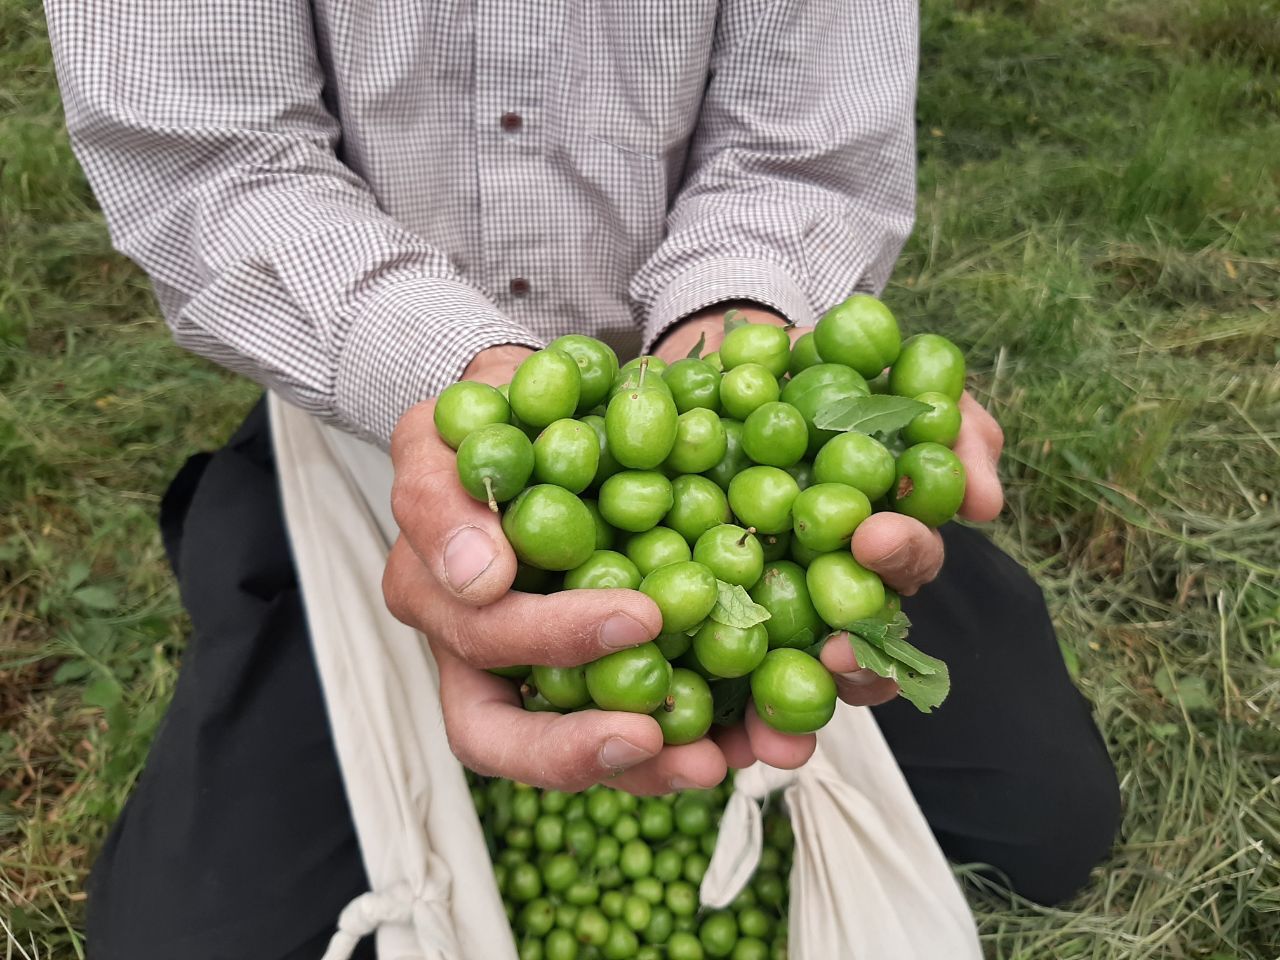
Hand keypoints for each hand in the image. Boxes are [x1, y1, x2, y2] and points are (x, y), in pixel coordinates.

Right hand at [383, 345, 727, 794]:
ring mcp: (532, 669)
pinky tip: (748, 742)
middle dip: (578, 744)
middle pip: (501, 733)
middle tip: (656, 734)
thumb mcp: (459, 421)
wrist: (543, 413)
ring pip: (567, 748)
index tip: (638, 617)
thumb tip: (482, 575)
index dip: (552, 639)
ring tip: (714, 761)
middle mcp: (473, 647)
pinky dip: (688, 743)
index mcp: (435, 589)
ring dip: (641, 767)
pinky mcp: (598, 673)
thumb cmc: (498, 412)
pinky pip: (634, 725)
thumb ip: (446, 489)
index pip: (479, 636)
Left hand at [655, 304, 1004, 769]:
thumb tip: (984, 504)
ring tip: (779, 743)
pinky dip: (708, 711)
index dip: (897, 562)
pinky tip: (694, 734)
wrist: (720, 360)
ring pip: (787, 678)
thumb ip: (951, 423)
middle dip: (856, 657)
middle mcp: (826, 582)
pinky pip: (701, 666)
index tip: (875, 538)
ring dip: (791, 715)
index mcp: (874, 537)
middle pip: (854, 640)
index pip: (901, 568)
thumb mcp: (891, 372)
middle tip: (838, 648)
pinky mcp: (697, 610)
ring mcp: (763, 602)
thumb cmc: (819, 370)